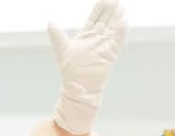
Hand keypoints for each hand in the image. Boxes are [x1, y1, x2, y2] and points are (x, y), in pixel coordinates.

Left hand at [49, 0, 127, 133]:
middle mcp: (96, 40)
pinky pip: (118, 41)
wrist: (78, 87)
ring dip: (117, 18)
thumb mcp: (62, 49)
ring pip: (113, 28)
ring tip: (122, 6)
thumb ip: (57, 34)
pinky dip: (121, 32)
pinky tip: (124, 21)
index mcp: (86, 36)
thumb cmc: (70, 71)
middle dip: (110, 10)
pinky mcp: (111, 55)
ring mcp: (104, 46)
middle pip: (105, 21)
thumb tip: (50, 21)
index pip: (94, 18)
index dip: (99, 9)